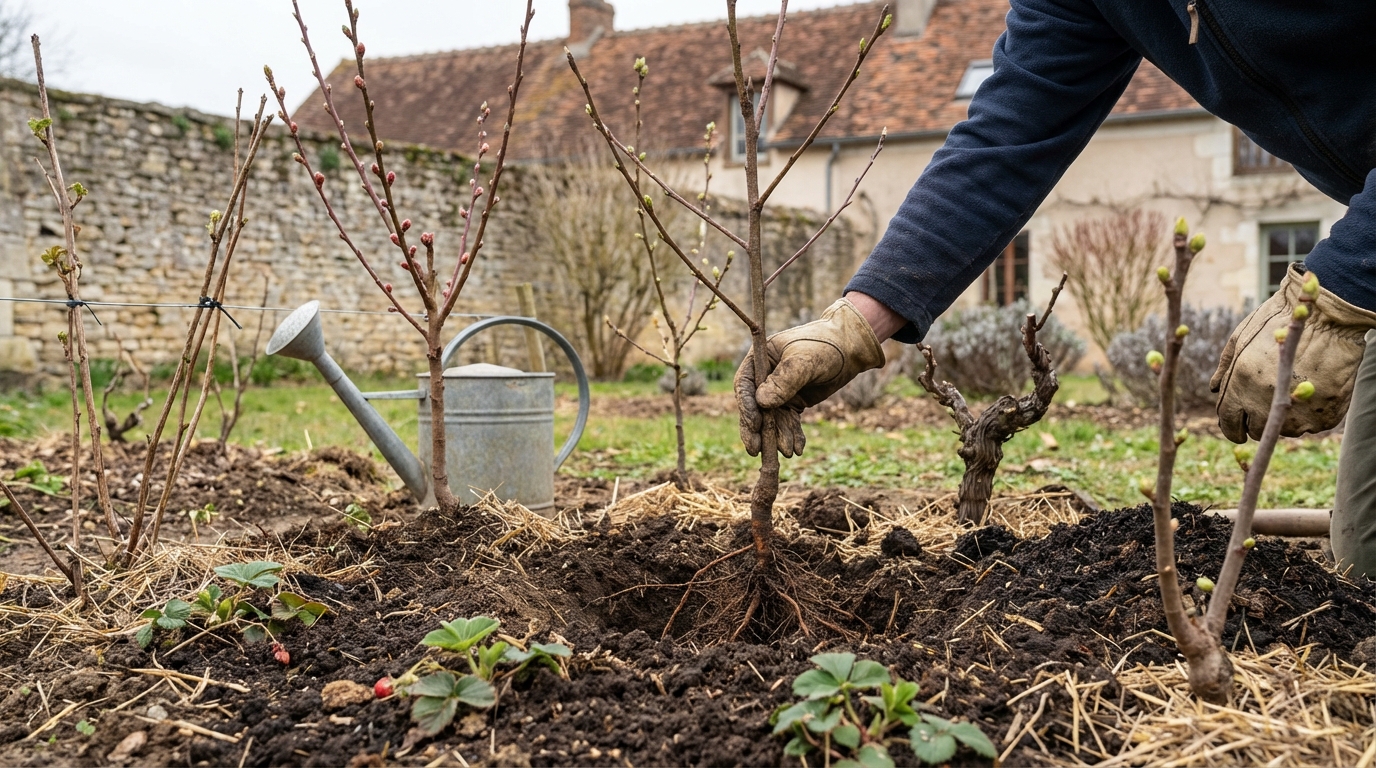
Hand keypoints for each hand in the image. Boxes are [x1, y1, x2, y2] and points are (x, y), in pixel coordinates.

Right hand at [735, 298, 884, 456]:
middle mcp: (764, 376)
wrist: (850, 348)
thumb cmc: (825, 345)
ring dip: (778, 436)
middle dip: (756, 430)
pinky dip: (792, 435)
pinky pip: (788, 422)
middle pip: (754, 407)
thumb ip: (784, 380)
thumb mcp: (805, 360)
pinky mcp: (793, 402)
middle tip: (755, 450)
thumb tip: (761, 402)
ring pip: (772, 419)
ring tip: (788, 452)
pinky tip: (799, 448)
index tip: (755, 425)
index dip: (747, 406)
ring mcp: (778, 391)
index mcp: (759, 359)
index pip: (745, 385)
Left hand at [1211, 264, 1375, 441]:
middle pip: (1257, 429)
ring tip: (1293, 391)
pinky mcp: (1324, 416)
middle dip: (1257, 421)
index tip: (1238, 432)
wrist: (1329, 315)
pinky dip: (1309, 414)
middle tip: (1267, 407)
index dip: (1232, 429)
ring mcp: (1297, 413)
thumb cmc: (1280, 321)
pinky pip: (1311, 425)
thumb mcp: (1242, 339)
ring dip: (1285, 417)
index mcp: (1240, 386)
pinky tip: (1312, 391)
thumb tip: (1214, 390)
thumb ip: (1225, 368)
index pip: (1229, 423)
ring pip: (1284, 429)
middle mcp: (1265, 404)